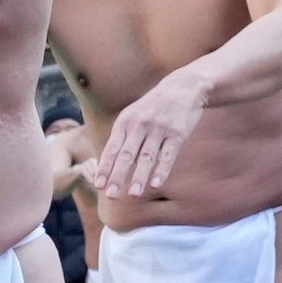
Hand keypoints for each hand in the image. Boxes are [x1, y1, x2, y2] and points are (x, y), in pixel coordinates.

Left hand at [98, 65, 215, 201]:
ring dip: (139, 177)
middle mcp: (140, 125)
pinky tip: (156, 184)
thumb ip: (122, 138)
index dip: (105, 168)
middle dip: (118, 176)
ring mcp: (159, 129)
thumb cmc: (152, 108)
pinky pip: (168, 155)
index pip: (112, 149)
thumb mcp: (132, 116)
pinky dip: (162, 170)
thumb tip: (108, 165)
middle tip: (111, 195)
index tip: (99, 185)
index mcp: (125, 122)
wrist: (182, 87)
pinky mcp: (178, 133)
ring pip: (147, 157)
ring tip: (133, 195)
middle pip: (127, 155)